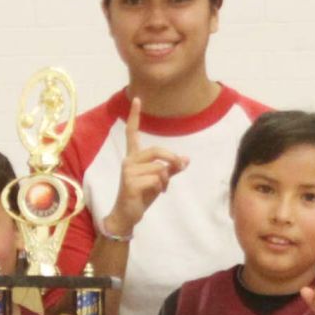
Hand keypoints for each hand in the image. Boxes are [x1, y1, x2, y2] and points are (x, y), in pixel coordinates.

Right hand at [103, 98, 188, 238]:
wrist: (127, 215)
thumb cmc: (141, 196)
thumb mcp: (158, 181)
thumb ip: (170, 169)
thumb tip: (186, 160)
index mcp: (133, 158)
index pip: (132, 133)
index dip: (135, 116)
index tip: (137, 99)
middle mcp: (128, 161)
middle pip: (156, 151)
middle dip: (172, 158)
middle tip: (180, 166)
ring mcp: (128, 172)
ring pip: (159, 168)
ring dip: (166, 179)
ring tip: (161, 188)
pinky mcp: (130, 183)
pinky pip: (156, 179)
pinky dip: (161, 187)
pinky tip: (156, 193)